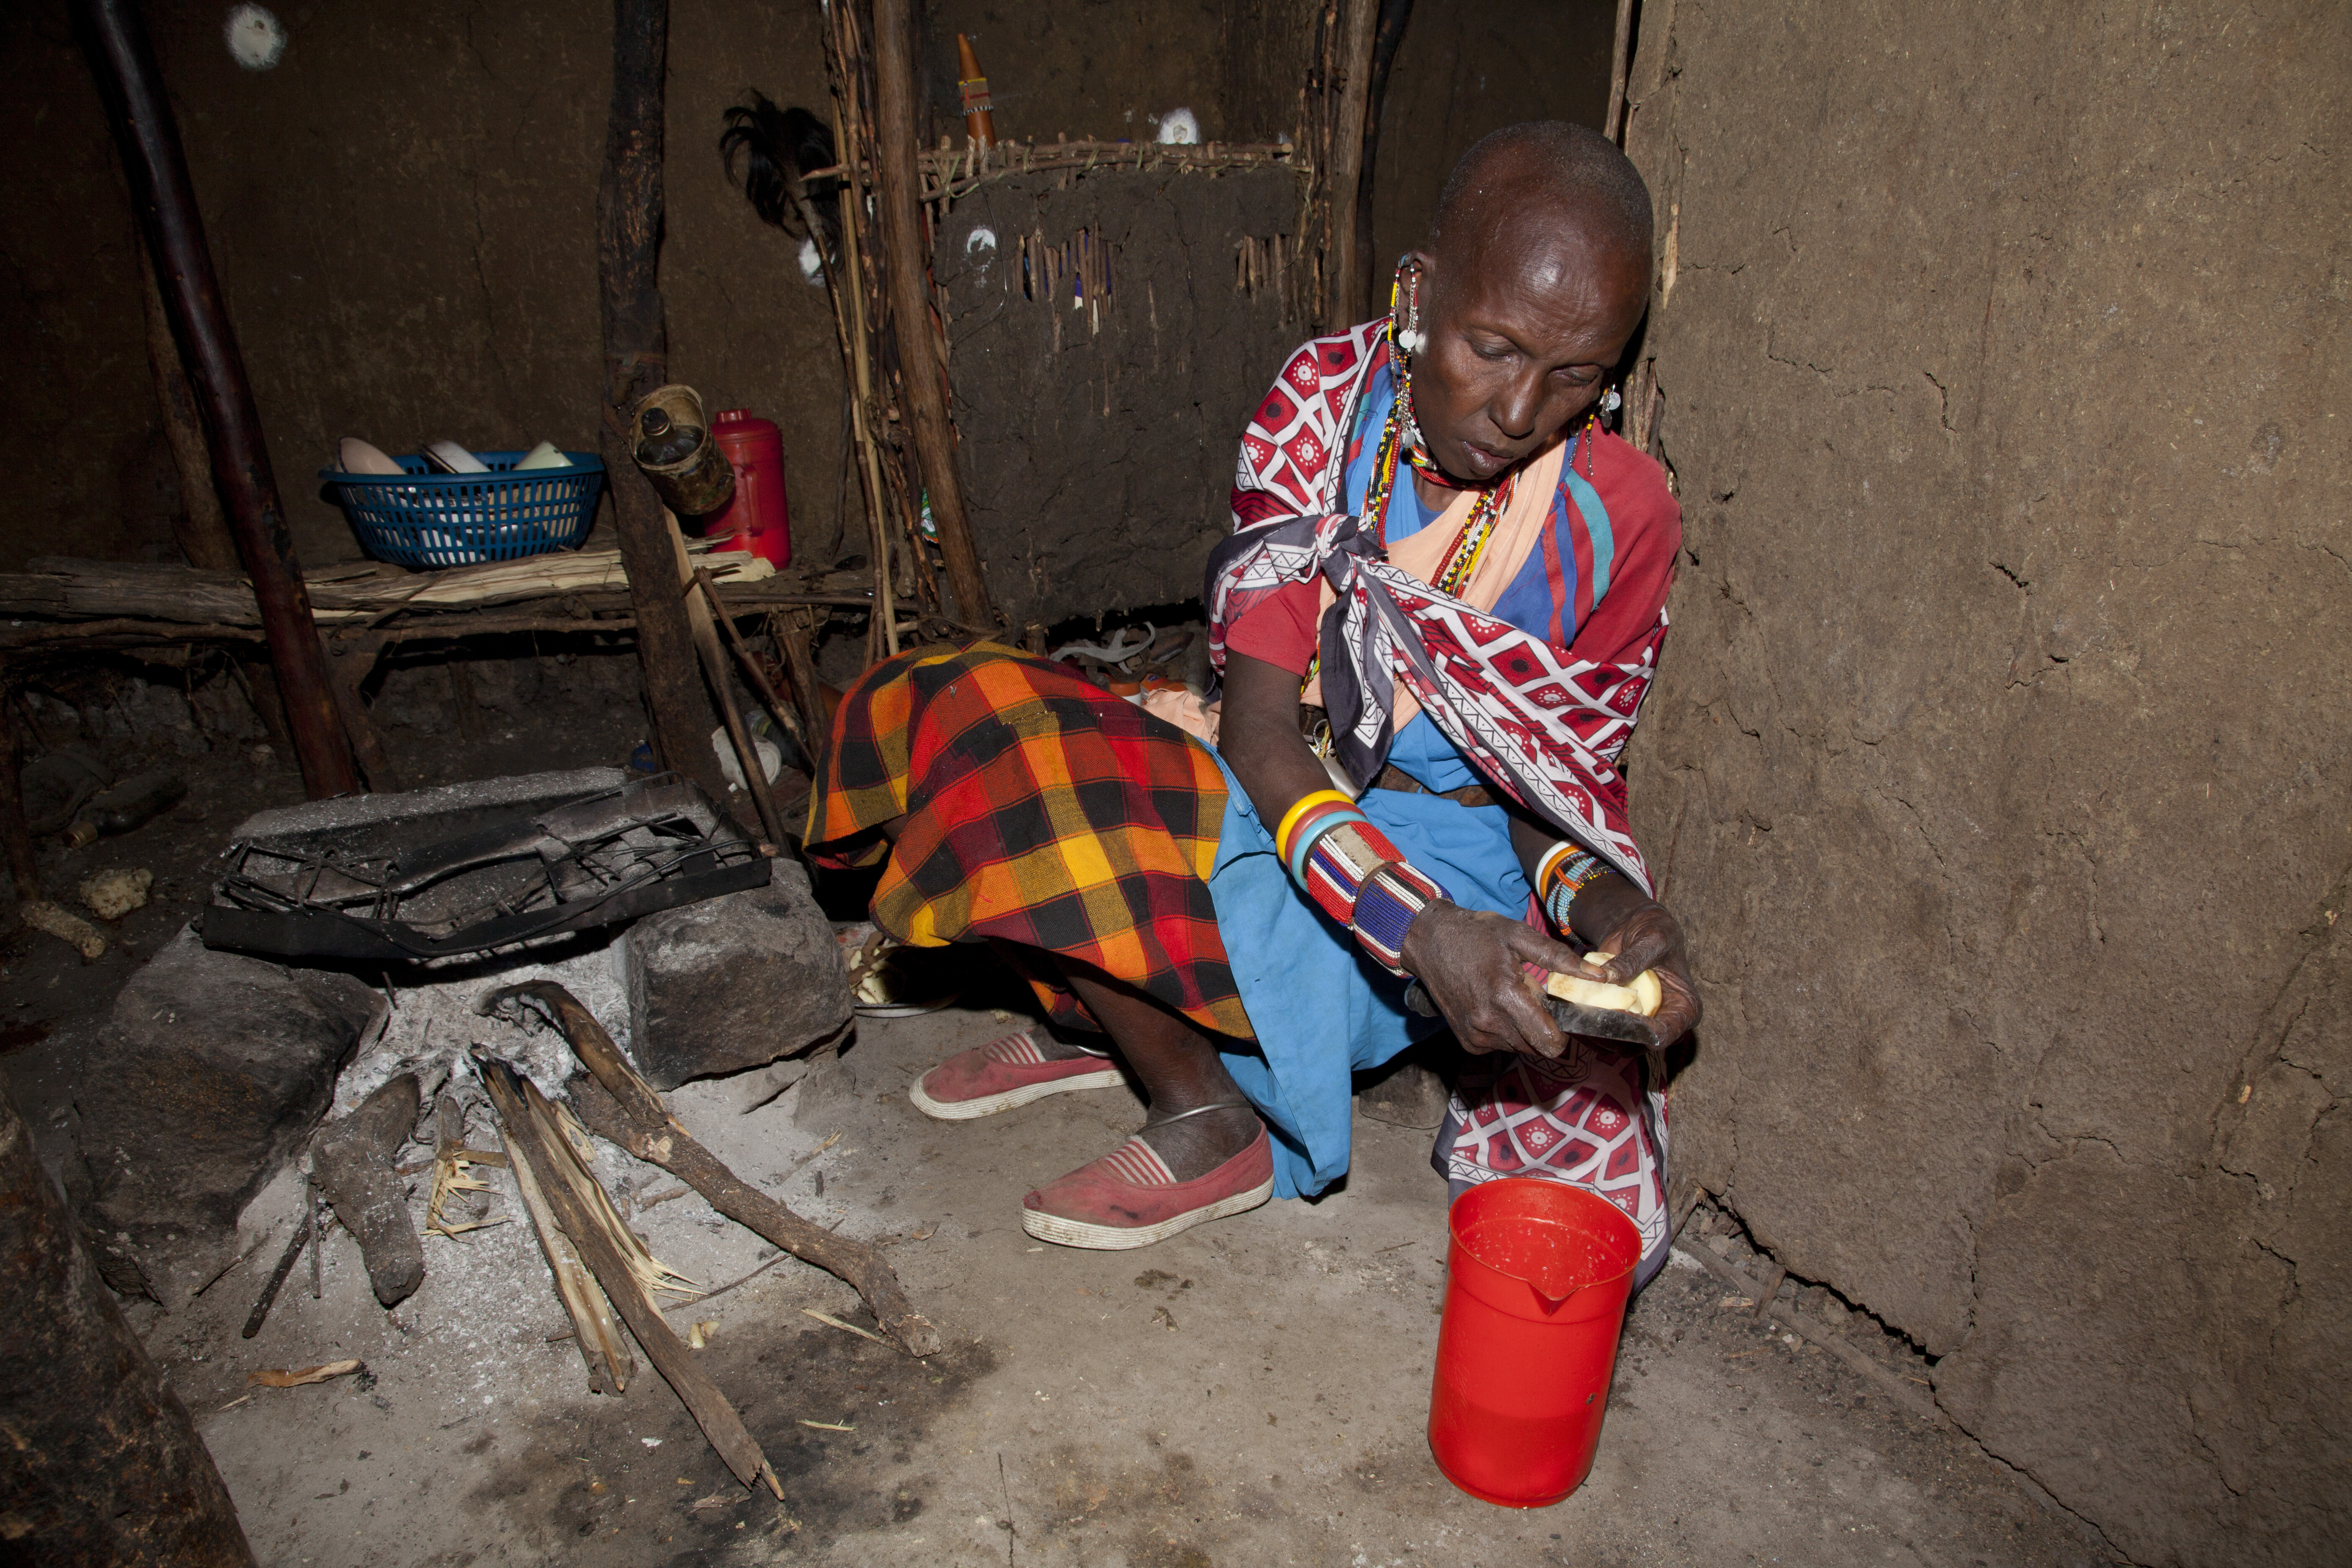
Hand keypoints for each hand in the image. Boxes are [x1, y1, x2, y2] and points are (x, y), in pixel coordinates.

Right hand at [1397, 900, 1585, 1057]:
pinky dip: (1506, 1032)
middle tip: (1534, 999)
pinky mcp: (1467, 1042)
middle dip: (1544, 1028)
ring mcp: (1475, 1035)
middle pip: (1538, 1047)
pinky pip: (1501, 1046)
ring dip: (1525, 1030)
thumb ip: (1559, 958)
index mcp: (1505, 995)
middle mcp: (1488, 1022)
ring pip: (1520, 1047)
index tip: (1562, 1014)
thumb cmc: (1476, 934)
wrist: (1429, 941)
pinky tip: (1496, 1006)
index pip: (1549, 1041)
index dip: (1564, 1033)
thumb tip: (1600, 976)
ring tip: (1512, 998)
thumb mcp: (1519, 936)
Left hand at [1574, 896, 1700, 1049]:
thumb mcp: (1651, 939)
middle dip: (1611, 1034)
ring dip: (1594, 1032)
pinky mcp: (1622, 1019)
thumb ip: (1633, 960)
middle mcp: (1665, 1022)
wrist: (1638, 927)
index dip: (1638, 1031)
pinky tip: (1569, 1013)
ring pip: (1618, 1042)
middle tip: (1585, 1018)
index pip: (1664, 1033)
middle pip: (1638, 1043)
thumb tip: (1607, 978)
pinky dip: (1587, 1025)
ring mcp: (1642, 1023)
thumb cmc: (1655, 931)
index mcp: (1685, 1008)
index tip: (1614, 1016)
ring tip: (1573, 1015)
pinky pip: (1604, 1032)